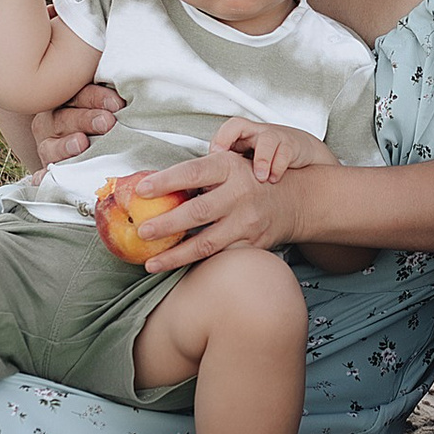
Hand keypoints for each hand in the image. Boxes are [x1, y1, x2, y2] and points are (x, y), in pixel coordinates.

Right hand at [33, 83, 123, 166]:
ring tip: (81, 143)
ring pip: (51, 145)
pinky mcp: (47, 168)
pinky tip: (45, 176)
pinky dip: (44, 175)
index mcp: (66, 100)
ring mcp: (46, 146)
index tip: (118, 104)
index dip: (98, 97)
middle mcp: (51, 121)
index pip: (80, 95)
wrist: (80, 152)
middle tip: (106, 122)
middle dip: (87, 119)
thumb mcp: (104, 109)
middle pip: (66, 118)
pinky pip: (44, 172)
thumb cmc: (101, 123)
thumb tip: (128, 101)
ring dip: (67, 145)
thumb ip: (112, 104)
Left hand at [96, 144, 286, 271]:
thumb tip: (152, 187)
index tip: (140, 191)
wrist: (293, 199)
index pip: (191, 172)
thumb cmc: (248, 179)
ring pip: (206, 243)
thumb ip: (198, 173)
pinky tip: (177, 269)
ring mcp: (246, 222)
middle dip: (166, 224)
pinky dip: (196, 264)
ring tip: (151, 263)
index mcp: (229, 167)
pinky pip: (219, 257)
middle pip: (197, 212)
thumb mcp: (228, 164)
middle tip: (141, 232)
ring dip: (175, 255)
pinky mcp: (251, 244)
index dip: (165, 182)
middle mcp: (240, 194)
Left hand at [212, 118, 335, 183]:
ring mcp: (273, 137)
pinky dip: (278, 167)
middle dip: (226, 141)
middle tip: (220, 157)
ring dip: (261, 160)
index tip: (210, 155)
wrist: (298, 152)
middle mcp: (254, 133)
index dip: (215, 140)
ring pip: (265, 139)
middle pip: (237, 126)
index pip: (222, 131)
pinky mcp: (291, 145)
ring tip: (259, 177)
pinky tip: (273, 179)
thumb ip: (223, 173)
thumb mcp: (242, 162)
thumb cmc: (266, 158)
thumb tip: (200, 192)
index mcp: (238, 136)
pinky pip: (285, 152)